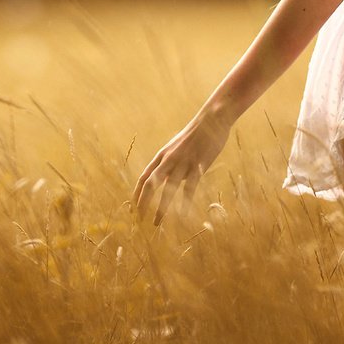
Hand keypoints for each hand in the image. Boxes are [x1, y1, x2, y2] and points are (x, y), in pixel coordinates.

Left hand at [132, 106, 232, 225]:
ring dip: (161, 208)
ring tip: (156, 223)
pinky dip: (185, 203)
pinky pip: (189, 188)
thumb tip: (167, 180)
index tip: (133, 209)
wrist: (211, 120)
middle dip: (142, 203)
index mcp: (162, 155)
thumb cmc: (195, 135)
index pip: (144, 177)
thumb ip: (170, 163)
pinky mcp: (197, 165)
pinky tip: (182, 215)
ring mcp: (182, 162)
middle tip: (138, 220)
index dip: (137, 194)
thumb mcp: (176, 147)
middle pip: (150, 184)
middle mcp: (168, 160)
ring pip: (167, 189)